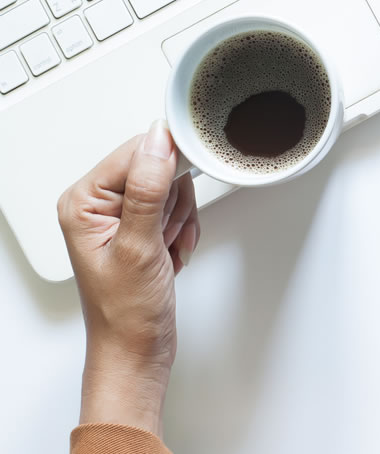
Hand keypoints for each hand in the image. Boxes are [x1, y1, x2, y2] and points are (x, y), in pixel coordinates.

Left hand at [58, 120, 199, 436]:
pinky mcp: (140, 228)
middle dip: (174, 202)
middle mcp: (97, 205)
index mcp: (83, 202)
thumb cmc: (125, 313)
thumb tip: (157, 142)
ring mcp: (120, 217)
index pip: (134, 152)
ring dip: (180, 219)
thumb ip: (148, 190)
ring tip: (166, 249)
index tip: (180, 190)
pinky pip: (176, 208)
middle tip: (164, 235)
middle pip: (156, 168)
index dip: (166, 167)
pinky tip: (172, 253)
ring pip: (171, 188)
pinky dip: (184, 230)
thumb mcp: (140, 247)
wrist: (136, 349)